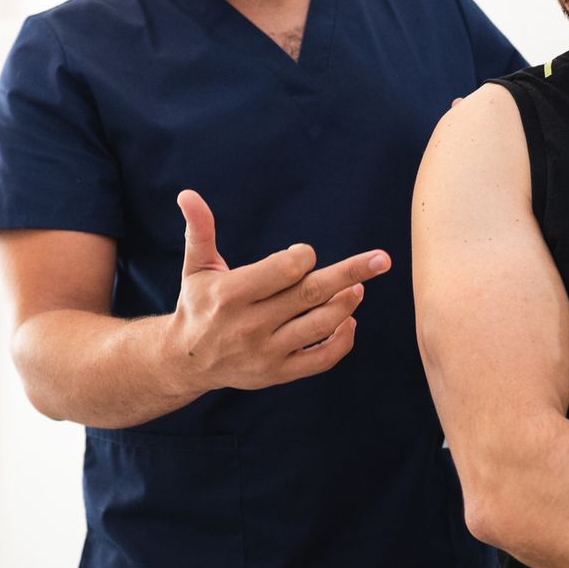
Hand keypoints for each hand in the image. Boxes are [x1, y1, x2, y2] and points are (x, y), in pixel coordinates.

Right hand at [164, 190, 390, 393]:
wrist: (186, 361)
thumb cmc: (198, 303)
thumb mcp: (196, 267)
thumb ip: (200, 231)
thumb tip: (188, 194)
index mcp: (231, 294)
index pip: (285, 270)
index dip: (303, 257)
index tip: (303, 254)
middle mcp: (250, 325)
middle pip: (310, 294)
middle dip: (350, 273)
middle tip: (382, 259)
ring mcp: (266, 352)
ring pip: (321, 325)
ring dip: (346, 304)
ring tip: (358, 288)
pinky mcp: (278, 373)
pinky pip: (321, 359)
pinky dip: (342, 340)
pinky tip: (350, 319)